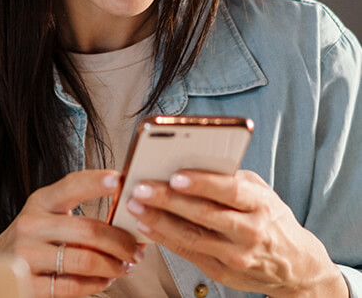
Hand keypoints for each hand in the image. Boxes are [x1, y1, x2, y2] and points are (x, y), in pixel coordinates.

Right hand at [0, 170, 142, 297]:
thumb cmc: (32, 238)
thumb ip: (76, 211)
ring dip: (114, 265)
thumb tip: (125, 213)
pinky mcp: (27, 284)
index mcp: (40, 201)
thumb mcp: (46, 214)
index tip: (120, 181)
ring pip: (85, 260)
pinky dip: (97, 284)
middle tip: (136, 249)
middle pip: (88, 230)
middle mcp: (31, 224)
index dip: (96, 182)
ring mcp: (26, 255)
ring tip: (125, 266)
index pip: (71, 185)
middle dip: (121, 242)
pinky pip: (73, 286)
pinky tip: (104, 280)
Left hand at [125, 169, 348, 297]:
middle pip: (204, 214)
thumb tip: (191, 160)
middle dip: (168, 200)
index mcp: (260, 203)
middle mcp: (251, 231)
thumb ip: (231, 177)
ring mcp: (237, 255)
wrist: (296, 265)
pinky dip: (164, 239)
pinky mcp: (223, 272)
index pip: (229, 190)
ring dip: (159, 220)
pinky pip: (188, 253)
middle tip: (141, 188)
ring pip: (192, 237)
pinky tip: (146, 225)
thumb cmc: (270, 218)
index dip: (202, 183)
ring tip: (135, 205)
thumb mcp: (261, 191)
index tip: (175, 176)